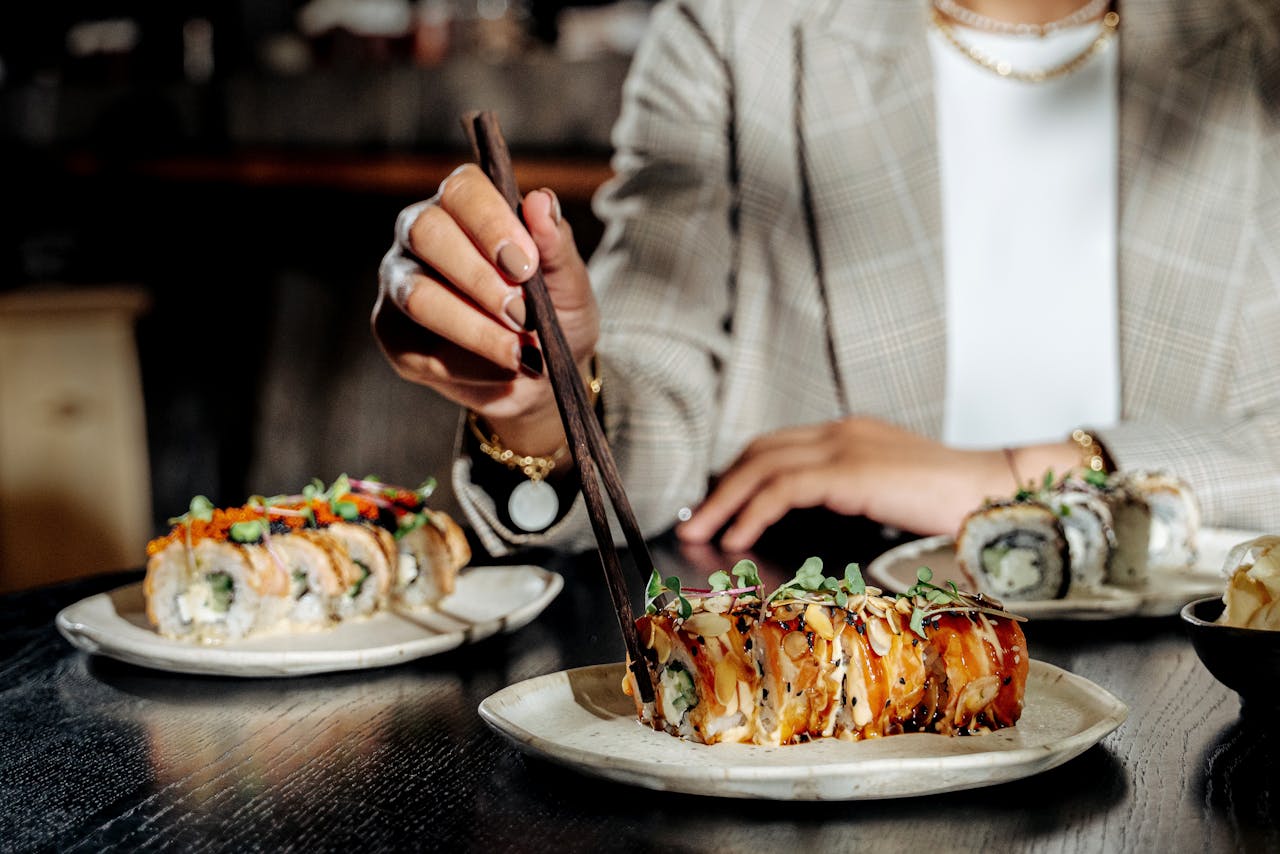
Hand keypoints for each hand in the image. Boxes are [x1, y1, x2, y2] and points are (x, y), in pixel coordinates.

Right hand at [372, 164, 597, 453]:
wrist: (543, 372)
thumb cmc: (553, 311)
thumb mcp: (568, 280)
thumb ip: (556, 243)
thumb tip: (542, 201)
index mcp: (464, 205)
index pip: (461, 191)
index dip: (491, 224)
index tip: (525, 265)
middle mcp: (421, 233)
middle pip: (426, 233)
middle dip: (480, 278)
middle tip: (524, 314)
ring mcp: (400, 281)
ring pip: (418, 296)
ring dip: (476, 329)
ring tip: (522, 352)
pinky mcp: (392, 333)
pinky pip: (419, 350)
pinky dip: (471, 367)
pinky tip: (504, 371)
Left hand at [675, 417, 1017, 550]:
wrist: (997, 495)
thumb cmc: (955, 506)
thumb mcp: (889, 497)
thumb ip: (850, 499)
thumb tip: (811, 528)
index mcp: (849, 436)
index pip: (777, 448)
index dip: (740, 477)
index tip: (717, 507)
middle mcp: (841, 433)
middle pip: (759, 452)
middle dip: (721, 487)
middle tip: (694, 520)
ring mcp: (845, 447)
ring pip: (761, 466)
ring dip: (724, 501)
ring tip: (700, 532)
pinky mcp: (849, 472)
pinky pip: (782, 488)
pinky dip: (751, 511)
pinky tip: (735, 536)